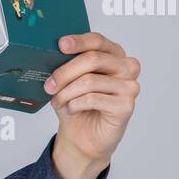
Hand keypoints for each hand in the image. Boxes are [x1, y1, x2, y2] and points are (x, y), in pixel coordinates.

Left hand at [43, 32, 140, 178]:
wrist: (83, 137)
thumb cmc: (77, 106)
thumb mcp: (68, 83)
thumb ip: (66, 66)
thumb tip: (51, 55)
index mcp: (113, 55)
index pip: (98, 41)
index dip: (79, 41)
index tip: (61, 44)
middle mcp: (126, 67)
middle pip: (93, 59)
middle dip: (65, 72)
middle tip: (49, 85)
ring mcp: (129, 86)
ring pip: (90, 81)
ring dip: (66, 92)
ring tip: (57, 101)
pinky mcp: (126, 105)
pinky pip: (93, 99)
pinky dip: (75, 104)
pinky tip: (72, 109)